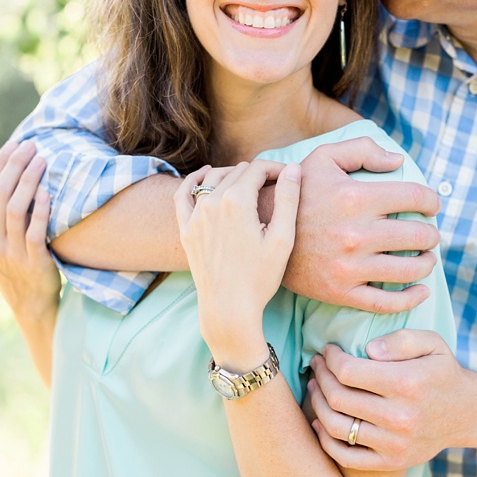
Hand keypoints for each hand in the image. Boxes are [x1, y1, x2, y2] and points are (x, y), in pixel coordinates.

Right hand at [0, 140, 60, 316]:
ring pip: (15, 209)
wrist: (28, 297)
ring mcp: (10, 253)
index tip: (14, 144)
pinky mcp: (33, 261)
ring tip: (43, 160)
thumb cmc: (6, 260)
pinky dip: (40, 210)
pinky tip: (48, 191)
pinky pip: (35, 232)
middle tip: (32, 146)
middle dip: (15, 166)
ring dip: (29, 181)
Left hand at [175, 161, 300, 369]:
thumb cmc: (259, 277)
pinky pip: (183, 194)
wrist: (228, 309)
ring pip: (213, 178)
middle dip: (258, 174)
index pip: (258, 169)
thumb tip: (292, 168)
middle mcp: (212, 202)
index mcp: (237, 201)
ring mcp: (195, 215)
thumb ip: (288, 199)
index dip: (277, 169)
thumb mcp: (282, 238)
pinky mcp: (186, 229)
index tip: (288, 178)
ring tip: (249, 184)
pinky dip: (194, 181)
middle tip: (274, 187)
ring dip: (232, 175)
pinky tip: (204, 176)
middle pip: (238, 172)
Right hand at [283, 137, 441, 313]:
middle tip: (429, 234)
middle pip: (418, 236)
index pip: (415, 197)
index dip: (431, 200)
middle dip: (430, 234)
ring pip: (409, 270)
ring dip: (426, 263)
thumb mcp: (323, 159)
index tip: (432, 205)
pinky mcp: (341, 292)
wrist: (258, 233)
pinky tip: (421, 291)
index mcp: (355, 198)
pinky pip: (386, 302)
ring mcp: (349, 267)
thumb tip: (399, 161)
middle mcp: (355, 234)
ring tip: (426, 258)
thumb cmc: (296, 193)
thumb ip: (362, 149)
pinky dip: (411, 298)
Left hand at [308, 329, 476, 469]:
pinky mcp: (391, 462)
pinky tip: (321, 422)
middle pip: (338, 398)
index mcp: (407, 383)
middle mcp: (400, 417)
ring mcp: (394, 444)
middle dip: (321, 377)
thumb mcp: (432, 343)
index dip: (330, 359)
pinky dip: (325, 440)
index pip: (348, 371)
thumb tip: (368, 349)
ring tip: (316, 389)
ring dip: (317, 405)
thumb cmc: (443, 372)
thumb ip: (400, 340)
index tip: (327, 351)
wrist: (467, 413)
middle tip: (317, 366)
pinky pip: (346, 456)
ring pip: (336, 427)